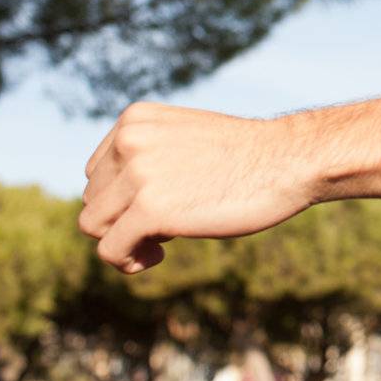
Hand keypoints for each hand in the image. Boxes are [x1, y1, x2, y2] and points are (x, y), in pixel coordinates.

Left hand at [78, 102, 314, 273]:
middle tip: (165, 226)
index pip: (96, 173)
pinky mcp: (150, 209)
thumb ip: (147, 156)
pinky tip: (160, 254)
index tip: (160, 206)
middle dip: (123, 220)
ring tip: (159, 244)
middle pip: (93, 200)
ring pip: (93, 226)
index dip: (123, 199)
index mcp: (134, 120)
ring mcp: (138, 174)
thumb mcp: (184, 140)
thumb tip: (111, 206)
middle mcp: (129, 141)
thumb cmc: (245, 156)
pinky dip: (129, 261)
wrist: (288, 160)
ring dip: (123, 242)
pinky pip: (110, 250)